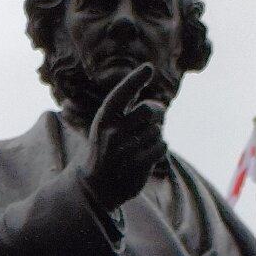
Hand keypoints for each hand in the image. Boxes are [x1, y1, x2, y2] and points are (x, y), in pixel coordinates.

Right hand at [79, 64, 166, 212]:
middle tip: (158, 113)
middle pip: (147, 110)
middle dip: (157, 110)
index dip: (134, 80)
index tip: (148, 68)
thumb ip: (125, 103)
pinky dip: (160, 147)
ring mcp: (124, 151)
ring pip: (156, 130)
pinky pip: (161, 147)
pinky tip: (151, 152)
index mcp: (103, 120)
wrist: (95, 186)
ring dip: (156, 134)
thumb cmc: (104, 149)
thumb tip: (146, 72)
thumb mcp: (106, 124)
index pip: (120, 94)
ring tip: (144, 141)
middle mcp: (112, 134)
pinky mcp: (137, 166)